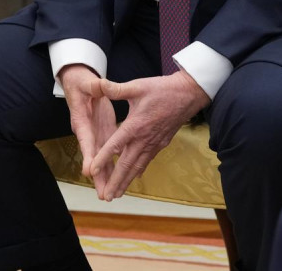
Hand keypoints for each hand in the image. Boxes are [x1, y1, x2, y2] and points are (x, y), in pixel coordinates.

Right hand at [59, 64, 117, 197]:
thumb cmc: (81, 83)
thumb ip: (94, 86)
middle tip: (103, 195)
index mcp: (81, 121)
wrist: (79, 83)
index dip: (88, 155)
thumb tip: (99, 85)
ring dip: (106, 177)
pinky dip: (114, 166)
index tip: (89, 172)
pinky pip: (109, 153)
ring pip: (101, 159)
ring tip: (111, 195)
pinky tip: (123, 178)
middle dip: (98, 177)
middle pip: (93, 157)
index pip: (85, 140)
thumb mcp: (87, 82)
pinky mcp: (103, 134)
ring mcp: (95, 135)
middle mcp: (87, 132)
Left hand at [88, 71, 210, 200]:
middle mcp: (144, 139)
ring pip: (137, 167)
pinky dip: (138, 172)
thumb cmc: (162, 89)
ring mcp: (153, 143)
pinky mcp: (160, 143)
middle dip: (115, 181)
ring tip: (116, 194)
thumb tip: (99, 84)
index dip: (103, 158)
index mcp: (135, 125)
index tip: (92, 172)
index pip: (115, 145)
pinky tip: (133, 178)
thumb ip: (117, 89)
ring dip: (126, 182)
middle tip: (105, 197)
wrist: (188, 95)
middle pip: (126, 164)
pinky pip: (147, 161)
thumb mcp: (137, 86)